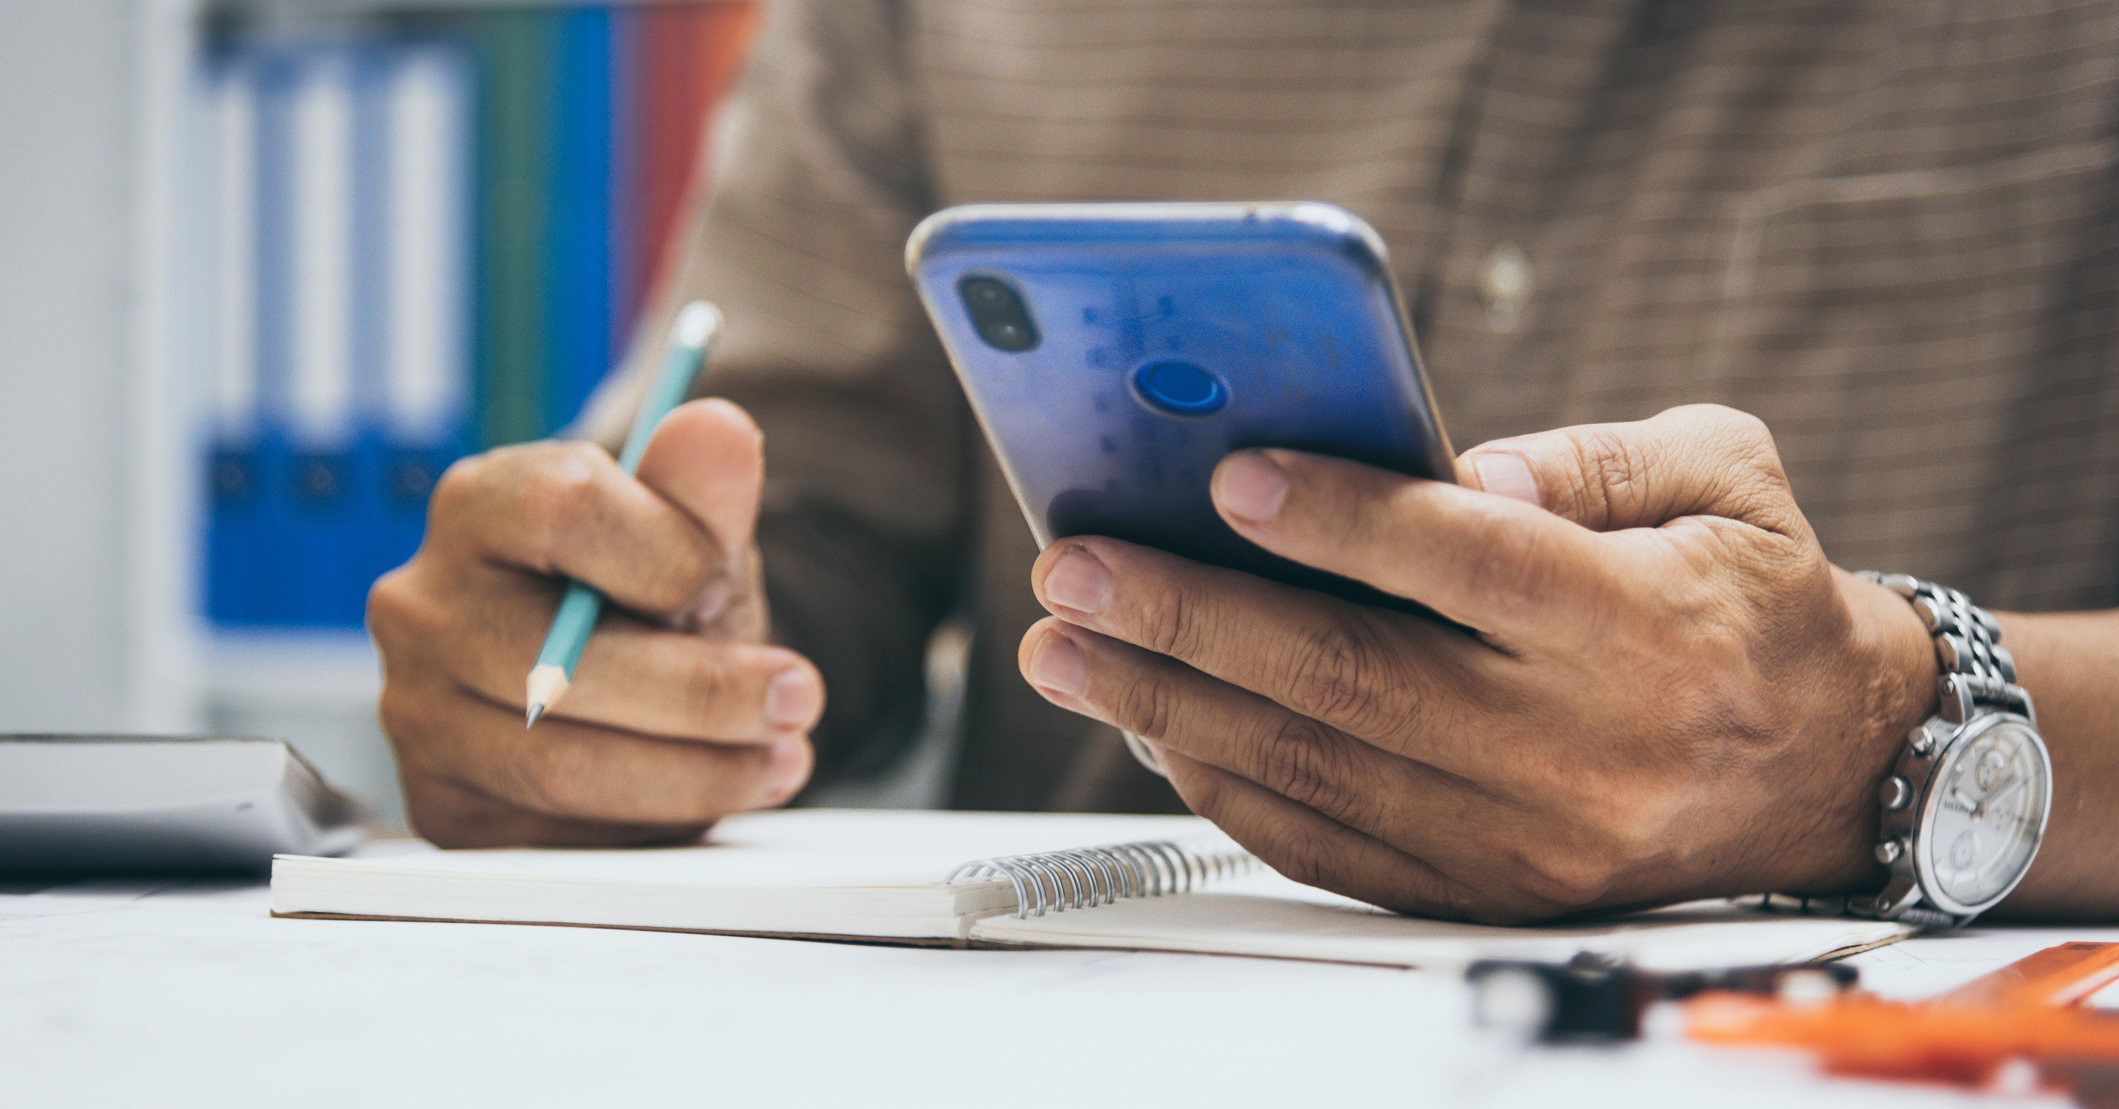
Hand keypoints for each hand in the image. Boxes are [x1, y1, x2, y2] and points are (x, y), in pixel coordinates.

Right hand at [369, 399, 823, 847]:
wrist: (613, 681)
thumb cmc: (645, 594)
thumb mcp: (691, 539)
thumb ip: (703, 490)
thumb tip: (717, 427)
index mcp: (478, 505)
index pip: (564, 509)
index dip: (669, 554)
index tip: (724, 587)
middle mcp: (423, 607)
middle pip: (561, 663)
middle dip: (706, 693)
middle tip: (797, 701)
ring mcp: (418, 714)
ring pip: (565, 767)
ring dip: (697, 773)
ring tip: (779, 758)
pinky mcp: (444, 805)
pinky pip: (554, 835)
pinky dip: (651, 826)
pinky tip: (709, 795)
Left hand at [1017, 405, 1934, 922]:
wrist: (1825, 768)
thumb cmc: (1749, 596)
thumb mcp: (1720, 479)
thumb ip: (1588, 456)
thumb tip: (1447, 466)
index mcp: (1641, 625)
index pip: (1469, 564)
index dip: (1341, 518)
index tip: (1226, 474)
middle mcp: (1580, 743)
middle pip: (1354, 675)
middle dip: (1191, 617)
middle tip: (1077, 568)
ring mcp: (1527, 834)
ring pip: (1318, 767)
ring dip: (1172, 703)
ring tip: (1068, 646)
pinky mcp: (1489, 887)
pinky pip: (1332, 845)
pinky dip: (1230, 788)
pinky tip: (1155, 726)